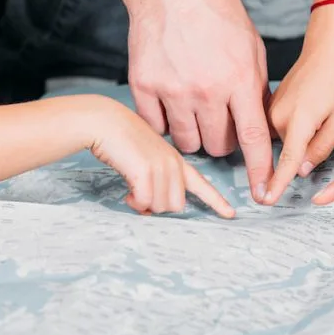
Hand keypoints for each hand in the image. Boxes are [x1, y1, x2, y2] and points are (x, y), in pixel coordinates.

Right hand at [91, 102, 234, 217]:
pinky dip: (135, 203)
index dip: (216, 201)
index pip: (201, 183)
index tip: (230, 214)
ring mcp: (161, 165)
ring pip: (161, 207)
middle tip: (141, 195)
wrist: (103, 120)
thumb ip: (155, 179)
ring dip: (145, 205)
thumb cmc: (119, 141)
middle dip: (158, 207)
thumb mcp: (145, 158)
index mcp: (176, 160)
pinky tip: (127, 193)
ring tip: (132, 190)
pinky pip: (145, 202)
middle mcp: (173, 163)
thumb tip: (151, 207)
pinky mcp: (146, 170)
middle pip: (177, 205)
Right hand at [125, 0, 273, 202]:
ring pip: (188, 142)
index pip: (254, 138)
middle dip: (223, 142)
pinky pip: (157, 126)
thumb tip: (263, 127)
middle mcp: (206, 89)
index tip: (264, 193)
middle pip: (218, 146)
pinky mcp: (144, 85)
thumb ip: (256, 88)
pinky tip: (170, 99)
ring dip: (194, 134)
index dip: (261, 170)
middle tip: (219, 119)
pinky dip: (164, 121)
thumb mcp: (251, 46)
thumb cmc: (215, 12)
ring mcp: (172, 89)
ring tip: (194, 108)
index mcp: (238, 79)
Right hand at [265, 8, 333, 202]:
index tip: (266, 200)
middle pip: (293, 152)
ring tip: (326, 115)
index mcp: (299, 121)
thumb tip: (303, 170)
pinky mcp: (270, 106)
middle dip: (313, 148)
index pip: (287, 160)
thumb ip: (322, 148)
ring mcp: (271, 110)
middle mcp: (278, 117)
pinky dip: (301, 127)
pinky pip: (285, 129)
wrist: (326, 48)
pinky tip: (315, 110)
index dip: (277, 183)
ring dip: (308, 137)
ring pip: (289, 141)